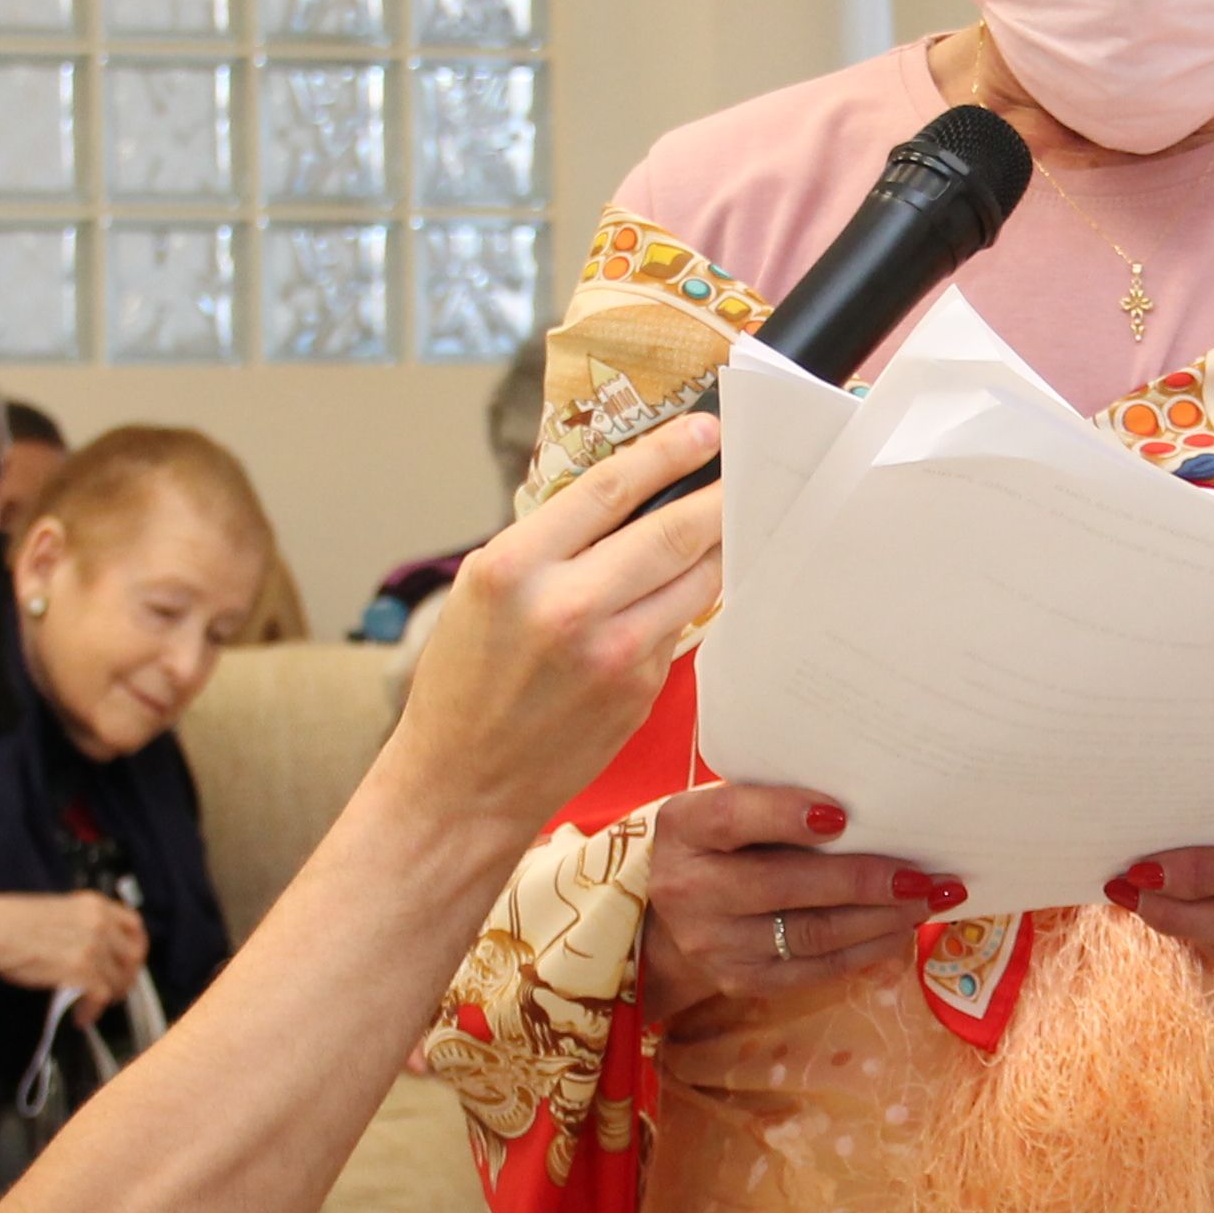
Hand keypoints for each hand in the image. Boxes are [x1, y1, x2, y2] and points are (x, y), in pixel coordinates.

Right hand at [0, 891, 149, 1009]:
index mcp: (94, 904)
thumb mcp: (58, 911)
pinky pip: (101, 996)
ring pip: (119, 979)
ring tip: (94, 1006)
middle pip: (133, 955)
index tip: (130, 962)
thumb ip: (84, 925)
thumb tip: (97, 950)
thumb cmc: (11, 922)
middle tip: (116, 990)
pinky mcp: (80, 969)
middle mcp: (99, 922)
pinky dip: (93, 1011)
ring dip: (108, 998)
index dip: (137, 947)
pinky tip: (82, 1017)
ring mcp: (92, 945)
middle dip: (127, 978)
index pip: (134, 925)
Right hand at [383, 416, 727, 839]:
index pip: (610, 488)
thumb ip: (551, 542)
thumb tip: (626, 493)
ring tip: (741, 516)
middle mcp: (567, 606)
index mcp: (514, 567)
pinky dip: (696, 598)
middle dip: (720, 494)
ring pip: (695, 580)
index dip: (667, 452)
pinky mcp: (640, 689)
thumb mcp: (482, 590)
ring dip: (724, 545)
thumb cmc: (465, 681)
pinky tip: (706, 581)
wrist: (463, 783)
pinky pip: (682, 625)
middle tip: (751, 466)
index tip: (705, 430)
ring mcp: (612, 652)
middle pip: (672, 531)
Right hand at [643, 783, 955, 1017]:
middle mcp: (689, 890)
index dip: (784, 815)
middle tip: (922, 874)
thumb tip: (872, 800)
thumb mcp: (727, 808)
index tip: (842, 815)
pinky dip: (866, 949)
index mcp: (684, 828)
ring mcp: (713, 944)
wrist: (673, 917)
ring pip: (810, 934)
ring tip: (928, 899)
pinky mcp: (740, 980)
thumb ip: (776, 800)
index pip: (731, 818)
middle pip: (784, 885)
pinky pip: (815, 969)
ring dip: (880, 918)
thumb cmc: (723, 843)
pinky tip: (901, 930)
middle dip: (863, 880)